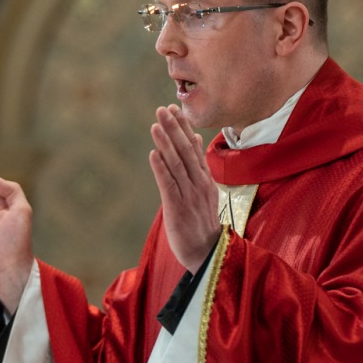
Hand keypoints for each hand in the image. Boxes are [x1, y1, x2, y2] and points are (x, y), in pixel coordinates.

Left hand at [149, 105, 220, 272]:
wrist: (209, 254)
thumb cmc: (203, 223)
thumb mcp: (205, 192)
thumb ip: (198, 167)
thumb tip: (195, 141)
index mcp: (205, 179)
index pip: (194, 148)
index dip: (184, 128)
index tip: (176, 108)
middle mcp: (199, 184)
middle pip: (186, 151)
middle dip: (174, 128)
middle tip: (163, 108)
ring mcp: (189, 196)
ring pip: (177, 164)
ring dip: (165, 143)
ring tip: (156, 124)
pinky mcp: (178, 209)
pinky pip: (169, 185)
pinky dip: (161, 168)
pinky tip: (153, 154)